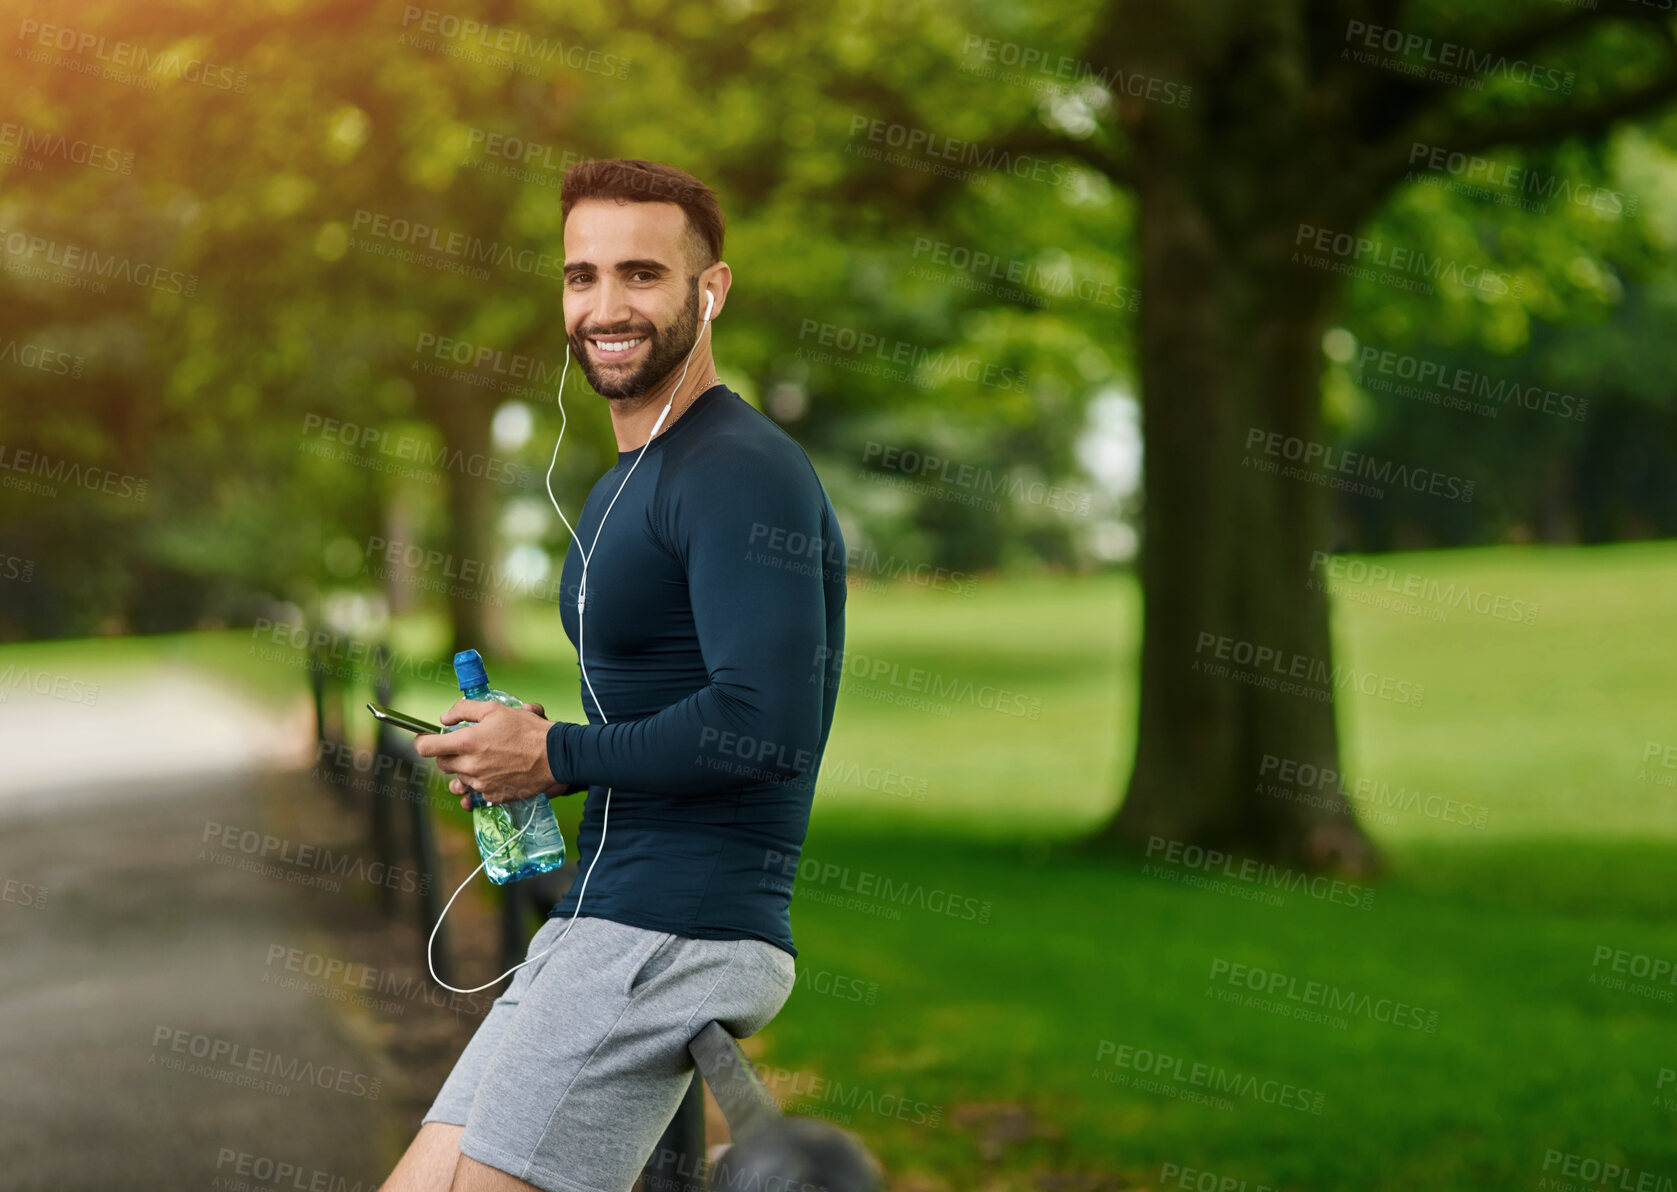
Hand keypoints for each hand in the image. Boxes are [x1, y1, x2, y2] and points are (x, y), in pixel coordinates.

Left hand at [414, 699, 569, 808]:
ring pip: (460, 778)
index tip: (426, 739)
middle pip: (442, 764)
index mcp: (467, 743)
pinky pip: (477, 791)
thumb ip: (464, 710)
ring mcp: (480, 784)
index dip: (423, 742)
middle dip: (449, 754)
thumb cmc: (527, 730)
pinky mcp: (493, 796)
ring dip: (465, 769)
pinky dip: (482, 781)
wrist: (554, 756)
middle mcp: (469, 766)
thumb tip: (445, 719)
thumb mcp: (495, 709)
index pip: (426, 748)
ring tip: (484, 758)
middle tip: (466, 744)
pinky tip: (496, 770)